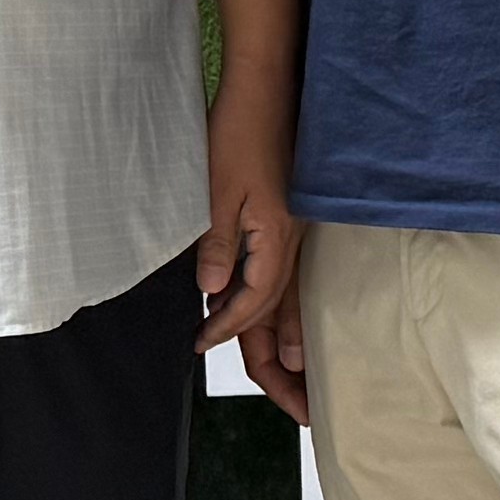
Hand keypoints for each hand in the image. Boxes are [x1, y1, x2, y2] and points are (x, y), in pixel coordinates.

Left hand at [197, 88, 301, 411]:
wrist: (270, 86)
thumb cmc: (242, 129)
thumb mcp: (220, 187)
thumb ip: (218, 242)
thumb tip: (211, 292)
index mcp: (275, 239)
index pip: (252, 303)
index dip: (227, 329)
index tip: (201, 345)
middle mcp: (292, 243)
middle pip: (286, 317)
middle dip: (284, 368)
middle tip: (292, 414)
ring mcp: (298, 233)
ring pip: (296, 303)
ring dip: (295, 345)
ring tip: (299, 386)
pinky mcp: (294, 222)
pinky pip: (295, 281)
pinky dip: (293, 312)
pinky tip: (292, 327)